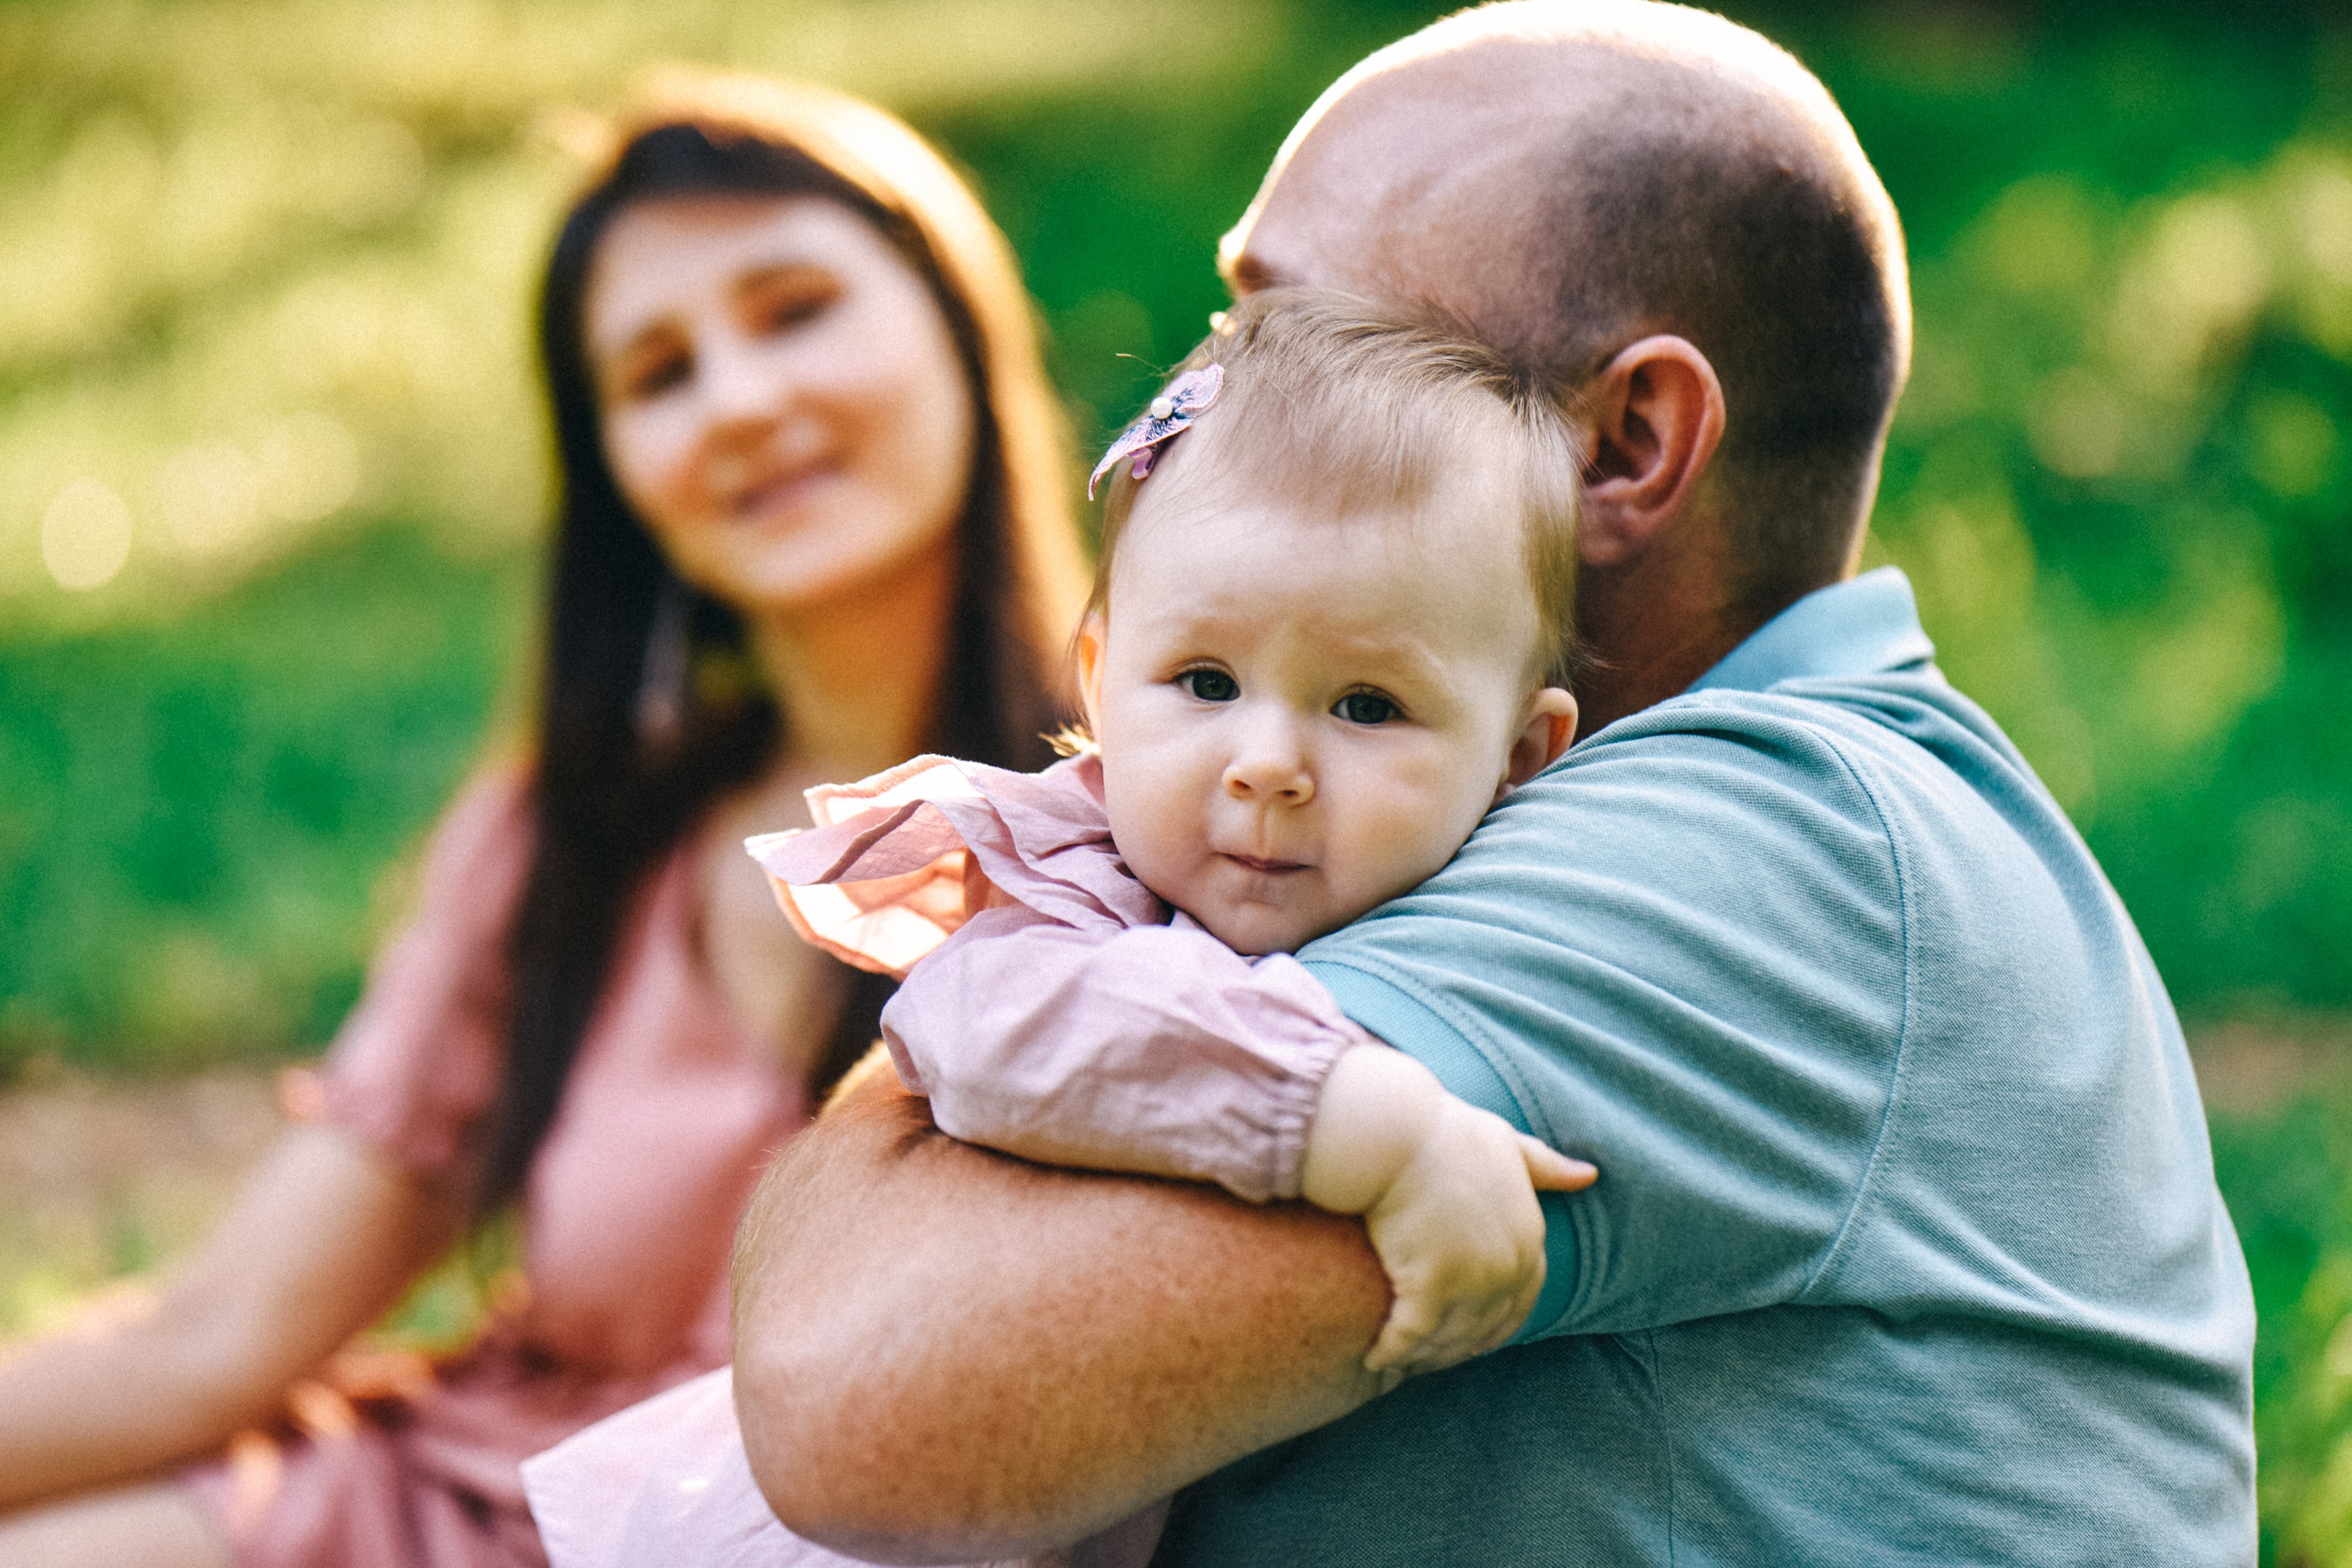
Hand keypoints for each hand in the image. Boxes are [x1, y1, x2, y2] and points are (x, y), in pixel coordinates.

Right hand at [1299, 1046, 1596, 1382]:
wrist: (1399, 1132)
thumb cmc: (1446, 1132)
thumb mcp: (1509, 1145)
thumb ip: (1546, 1167)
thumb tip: (1591, 1175)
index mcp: (1528, 1238)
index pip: (1521, 1301)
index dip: (1495, 1325)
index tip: (1472, 1339)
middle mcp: (1507, 1266)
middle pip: (1483, 1327)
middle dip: (1456, 1347)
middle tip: (1427, 1357)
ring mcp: (1471, 1279)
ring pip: (1447, 1337)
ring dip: (1423, 1355)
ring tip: (1398, 1360)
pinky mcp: (1429, 1286)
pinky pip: (1410, 1335)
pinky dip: (1390, 1351)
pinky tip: (1374, 1358)